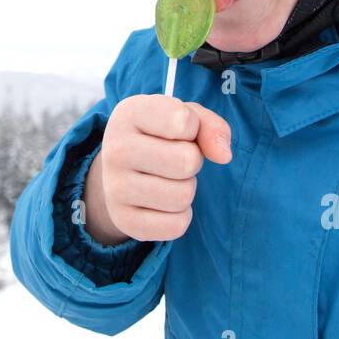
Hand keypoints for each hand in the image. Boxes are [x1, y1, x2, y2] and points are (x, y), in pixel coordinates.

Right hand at [84, 94, 232, 243]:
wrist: (122, 169)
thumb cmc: (160, 136)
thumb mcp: (184, 118)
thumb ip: (210, 126)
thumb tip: (223, 156)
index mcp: (128, 113)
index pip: (183, 121)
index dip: (193, 128)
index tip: (178, 130)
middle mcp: (115, 149)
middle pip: (187, 162)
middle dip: (193, 161)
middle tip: (175, 159)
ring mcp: (115, 188)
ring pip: (183, 196)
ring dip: (186, 189)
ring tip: (167, 179)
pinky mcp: (124, 220)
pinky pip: (177, 225)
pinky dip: (180, 216)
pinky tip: (162, 203)